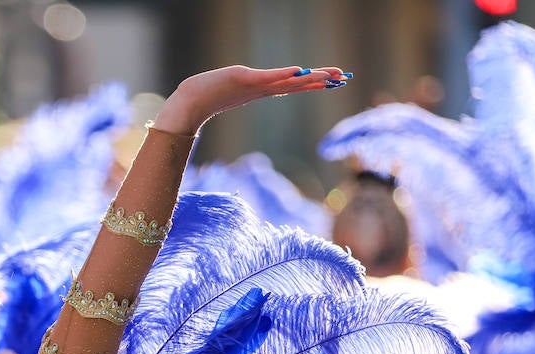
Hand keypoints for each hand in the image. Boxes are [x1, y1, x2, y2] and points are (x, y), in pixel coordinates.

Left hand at [154, 65, 346, 135]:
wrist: (191, 102)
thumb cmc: (210, 94)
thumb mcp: (235, 86)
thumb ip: (248, 85)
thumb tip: (251, 84)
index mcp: (263, 90)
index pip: (294, 85)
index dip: (315, 83)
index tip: (334, 80)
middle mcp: (262, 90)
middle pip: (297, 85)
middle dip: (321, 81)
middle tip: (343, 78)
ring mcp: (254, 87)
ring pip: (287, 82)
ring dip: (309, 79)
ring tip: (329, 76)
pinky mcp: (244, 81)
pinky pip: (267, 78)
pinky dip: (283, 76)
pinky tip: (298, 72)